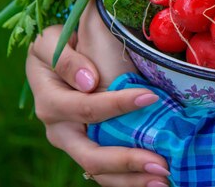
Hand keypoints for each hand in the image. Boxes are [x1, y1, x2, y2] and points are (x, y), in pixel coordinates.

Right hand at [26, 0, 170, 186]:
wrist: (57, 59)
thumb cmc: (59, 45)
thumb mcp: (51, 42)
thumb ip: (66, 60)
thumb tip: (89, 84)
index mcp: (50, 102)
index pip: (86, 108)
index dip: (117, 104)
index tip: (150, 97)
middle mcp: (60, 131)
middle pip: (91, 155)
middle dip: (127, 161)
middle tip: (161, 164)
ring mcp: (74, 145)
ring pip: (100, 171)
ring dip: (132, 179)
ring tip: (164, 179)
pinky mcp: (89, 149)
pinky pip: (108, 172)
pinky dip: (130, 179)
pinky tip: (155, 181)